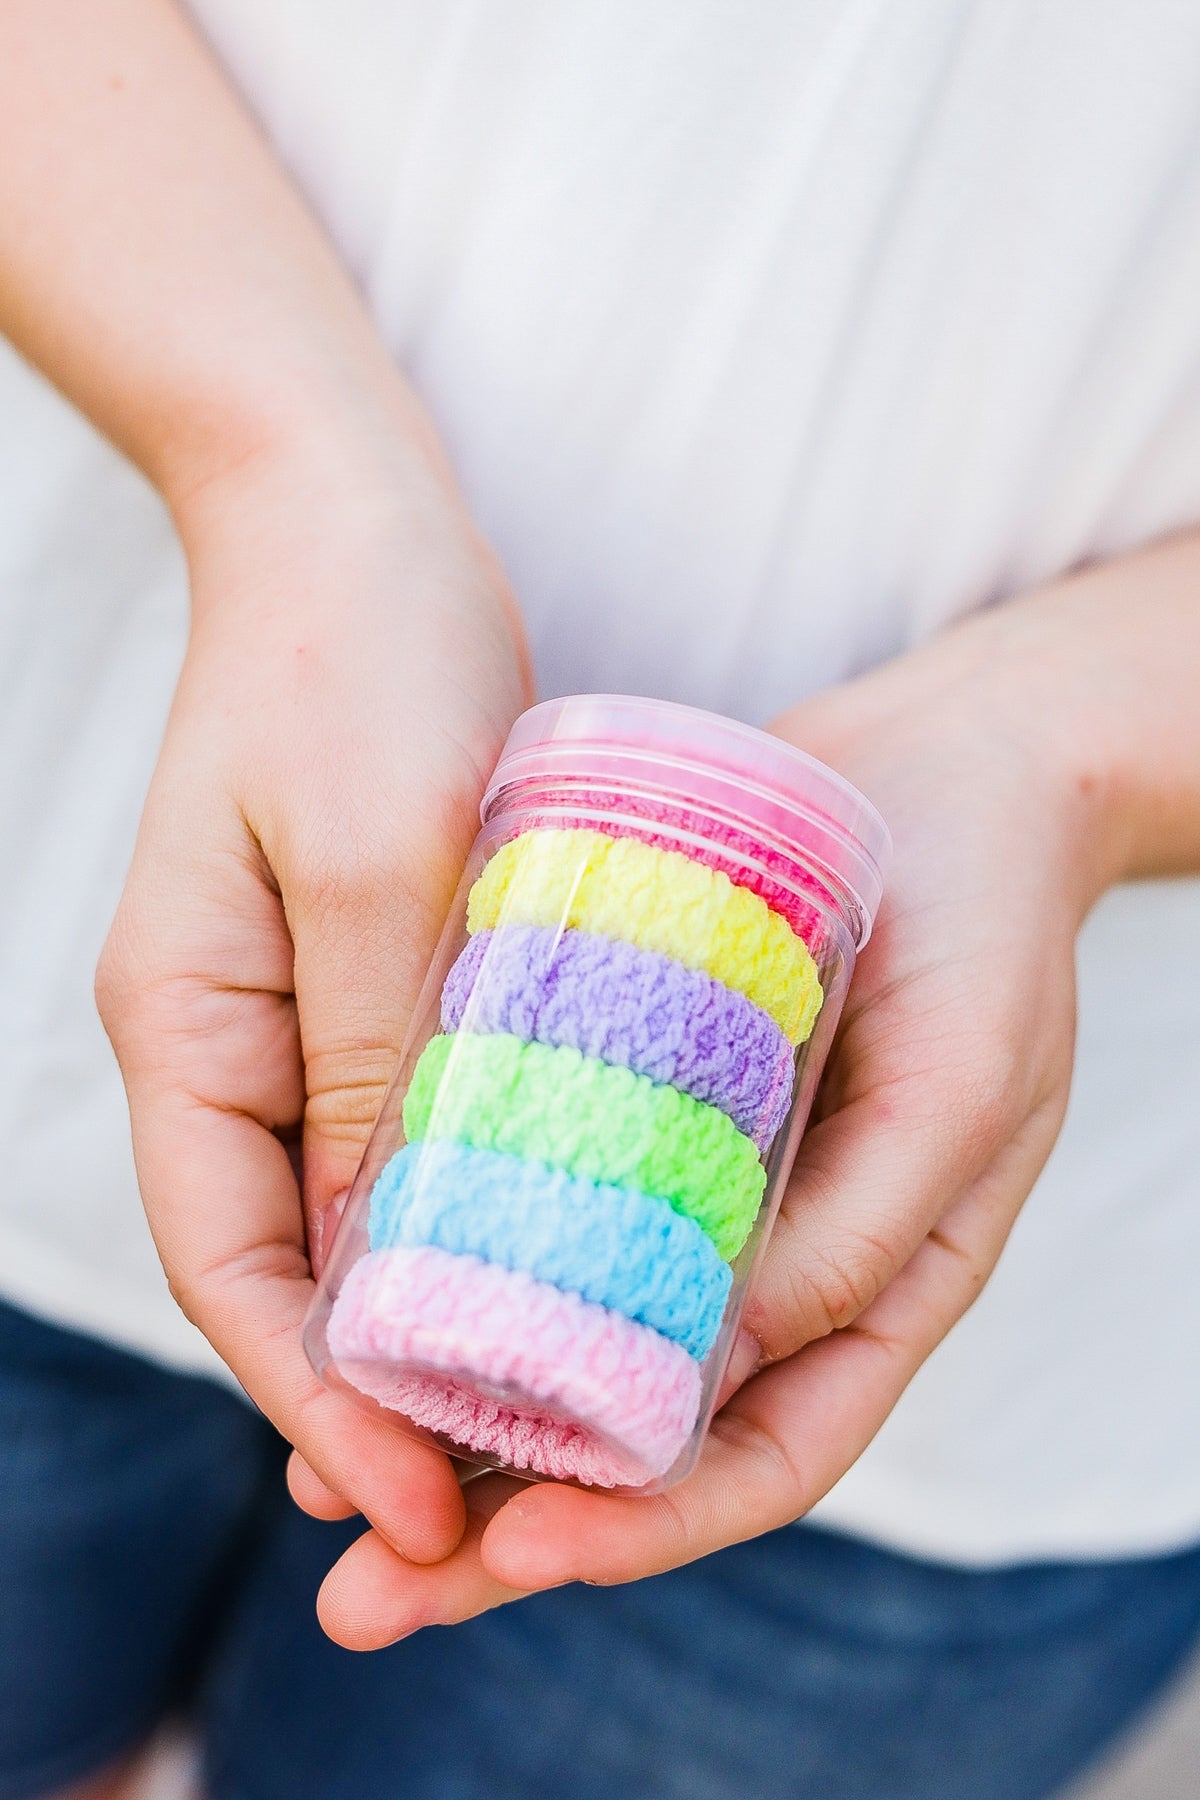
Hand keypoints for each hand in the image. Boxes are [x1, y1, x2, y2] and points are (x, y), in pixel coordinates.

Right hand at [97, 426, 530, 1565]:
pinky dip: (465, 1213)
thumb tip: (383, 1251)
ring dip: (426, 1319)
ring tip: (526, 1426)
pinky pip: (409, 1129)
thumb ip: (375, 1056)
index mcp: (188, 1024)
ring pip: (351, 1211)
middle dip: (372, 1392)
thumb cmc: (358, 658)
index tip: (415, 1499)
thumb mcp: (374, 856)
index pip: (233, 1262)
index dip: (316, 1395)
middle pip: (285, 1263)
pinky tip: (541, 1266)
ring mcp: (300, 1009)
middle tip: (487, 1505)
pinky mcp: (379, 973)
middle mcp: (230, 1041)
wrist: (354, 521)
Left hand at [307, 583, 1117, 1644]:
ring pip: (566, 1336)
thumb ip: (868, 1229)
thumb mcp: (964, 1079)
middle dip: (506, 1526)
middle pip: (638, 1434)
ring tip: (313, 1469)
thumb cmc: (990, 924)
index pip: (762, 1459)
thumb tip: (730, 1361)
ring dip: (452, 1417)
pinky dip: (457, 1264)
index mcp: (876, 1289)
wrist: (952, 766)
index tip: (520, 1552)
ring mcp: (698, 1183)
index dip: (647, 1526)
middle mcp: (774, 1261)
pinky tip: (354, 1287)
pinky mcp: (635, 1098)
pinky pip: (540, 1206)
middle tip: (368, 1595)